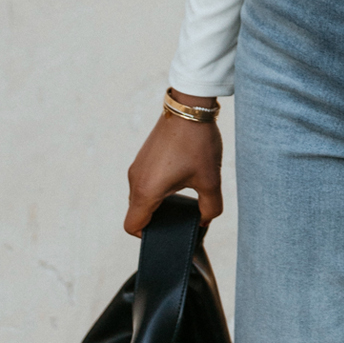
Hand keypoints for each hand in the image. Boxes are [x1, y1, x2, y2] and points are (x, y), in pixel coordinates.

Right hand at [124, 90, 222, 236]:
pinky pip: (145, 180)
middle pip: (137, 212)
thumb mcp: (211, 180)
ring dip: (157, 201)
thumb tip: (204, 220)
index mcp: (147, 190)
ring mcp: (138, 166)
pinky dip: (157, 187)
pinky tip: (180, 179)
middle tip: (180, 216)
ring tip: (183, 195)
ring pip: (141, 196)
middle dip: (156, 219)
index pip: (132, 226)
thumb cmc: (197, 142)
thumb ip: (210, 209)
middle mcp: (136, 179)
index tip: (166, 231)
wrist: (189, 107)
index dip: (147, 236)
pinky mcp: (143, 156)